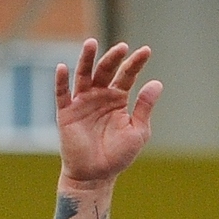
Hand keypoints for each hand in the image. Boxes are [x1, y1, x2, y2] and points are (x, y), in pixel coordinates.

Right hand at [56, 39, 160, 184]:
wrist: (96, 175)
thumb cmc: (118, 155)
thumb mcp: (137, 131)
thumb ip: (144, 107)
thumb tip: (157, 82)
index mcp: (117, 98)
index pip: (127, 75)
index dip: (136, 63)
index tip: (146, 51)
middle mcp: (99, 95)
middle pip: (106, 70)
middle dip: (113, 58)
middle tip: (123, 47)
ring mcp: (82, 102)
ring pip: (83, 75)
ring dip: (86, 59)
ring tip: (91, 43)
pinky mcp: (66, 113)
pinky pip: (62, 94)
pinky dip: (61, 81)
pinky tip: (63, 68)